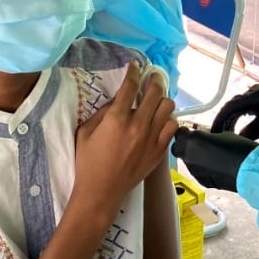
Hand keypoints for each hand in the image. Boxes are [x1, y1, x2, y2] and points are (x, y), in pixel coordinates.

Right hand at [72, 63, 177, 225]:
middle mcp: (138, 126)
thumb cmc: (88, 162)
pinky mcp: (159, 151)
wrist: (101, 192)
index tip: (135, 67)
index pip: (130, 87)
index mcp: (117, 119)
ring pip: (168, 107)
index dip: (133, 72)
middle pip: (155, 93)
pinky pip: (172, 127)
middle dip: (153, 81)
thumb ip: (103, 112)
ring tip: (156, 101)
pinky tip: (160, 121)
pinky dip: (167, 120)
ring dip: (162, 101)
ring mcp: (152, 138)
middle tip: (151, 79)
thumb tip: (118, 100)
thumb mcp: (86, 132)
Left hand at [170, 127, 258, 191]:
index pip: (179, 133)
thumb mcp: (222, 133)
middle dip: (188, 144)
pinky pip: (197, 171)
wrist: (248, 171)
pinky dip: (202, 167)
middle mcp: (188, 157)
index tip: (194, 130)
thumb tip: (204, 136)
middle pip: (179, 148)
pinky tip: (216, 165)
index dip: (187, 131)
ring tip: (212, 154)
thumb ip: (207, 134)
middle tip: (201, 142)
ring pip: (188, 160)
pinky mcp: (201, 181)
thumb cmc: (238, 149)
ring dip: (195, 156)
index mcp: (191, 141)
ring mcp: (193, 171)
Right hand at [210, 84, 258, 138]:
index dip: (219, 120)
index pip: (230, 107)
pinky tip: (234, 127)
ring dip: (230, 119)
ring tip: (224, 134)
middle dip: (223, 120)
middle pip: (231, 105)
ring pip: (236, 106)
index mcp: (255, 96)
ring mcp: (256, 93)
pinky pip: (243, 106)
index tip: (213, 132)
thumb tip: (232, 140)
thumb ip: (246, 133)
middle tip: (216, 135)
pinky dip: (237, 116)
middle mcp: (253, 91)